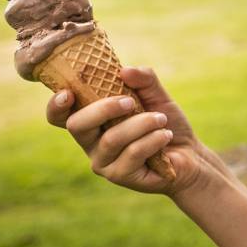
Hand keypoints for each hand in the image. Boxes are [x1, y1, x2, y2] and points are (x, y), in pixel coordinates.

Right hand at [45, 65, 209, 194]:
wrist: (190, 154)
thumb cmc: (165, 124)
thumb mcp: (157, 96)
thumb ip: (144, 80)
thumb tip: (124, 71)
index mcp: (92, 121)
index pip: (60, 116)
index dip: (56, 106)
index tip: (67, 93)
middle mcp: (91, 142)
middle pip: (77, 125)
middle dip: (103, 108)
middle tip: (130, 101)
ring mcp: (103, 162)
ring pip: (111, 139)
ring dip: (141, 123)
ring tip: (162, 119)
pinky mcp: (120, 176)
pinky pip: (133, 153)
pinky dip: (153, 139)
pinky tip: (166, 135)